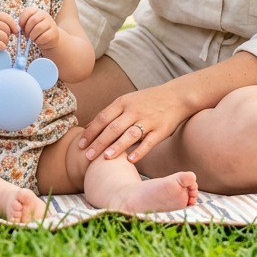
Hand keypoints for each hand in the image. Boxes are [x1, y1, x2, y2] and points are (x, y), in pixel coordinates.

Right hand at [0, 12, 17, 54]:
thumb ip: (1, 22)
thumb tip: (17, 29)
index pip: (7, 18)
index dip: (13, 26)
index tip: (15, 32)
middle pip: (7, 29)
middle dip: (7, 36)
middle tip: (2, 39)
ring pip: (5, 37)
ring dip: (5, 42)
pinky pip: (1, 44)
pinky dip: (2, 47)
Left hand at [17, 7, 59, 50]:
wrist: (50, 38)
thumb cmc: (36, 31)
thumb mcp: (29, 24)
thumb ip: (23, 20)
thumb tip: (20, 14)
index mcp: (37, 11)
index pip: (28, 11)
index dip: (22, 19)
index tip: (20, 26)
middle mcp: (45, 15)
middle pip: (33, 20)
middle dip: (27, 29)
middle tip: (26, 34)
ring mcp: (51, 23)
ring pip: (38, 28)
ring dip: (32, 35)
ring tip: (32, 38)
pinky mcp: (54, 32)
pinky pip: (44, 36)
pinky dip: (38, 40)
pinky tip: (38, 41)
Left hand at [77, 84, 192, 163]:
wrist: (176, 96)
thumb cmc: (147, 102)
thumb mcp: (127, 102)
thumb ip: (110, 115)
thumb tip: (87, 128)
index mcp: (123, 102)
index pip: (103, 118)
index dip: (91, 132)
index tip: (80, 145)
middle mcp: (134, 110)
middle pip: (113, 127)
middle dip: (99, 142)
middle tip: (87, 156)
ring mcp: (148, 120)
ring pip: (130, 134)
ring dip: (117, 146)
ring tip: (106, 158)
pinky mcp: (160, 130)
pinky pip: (149, 141)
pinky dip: (140, 151)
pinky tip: (131, 160)